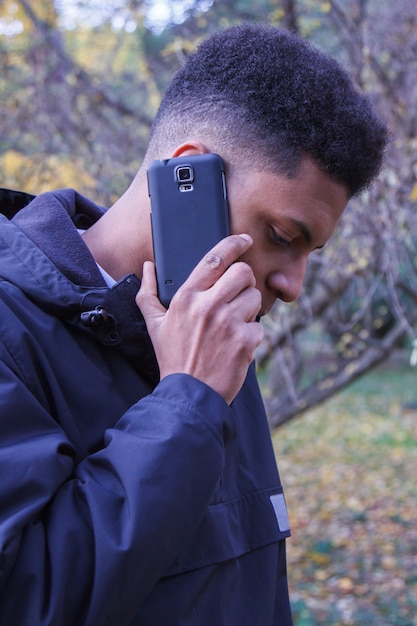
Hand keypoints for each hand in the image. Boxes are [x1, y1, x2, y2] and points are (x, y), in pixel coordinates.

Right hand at [136, 234, 263, 404]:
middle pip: (243, 273)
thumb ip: (147, 292)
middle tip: (237, 297)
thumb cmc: (172, 358)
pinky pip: (260, 326)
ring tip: (232, 327)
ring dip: (249, 310)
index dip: (234, 243)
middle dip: (244, 282)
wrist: (189, 395)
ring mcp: (228, 323)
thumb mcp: (154, 325)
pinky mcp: (245, 341)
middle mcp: (208, 305)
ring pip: (255, 298)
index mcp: (187, 297)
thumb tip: (148, 267)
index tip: (245, 240)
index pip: (215, 258)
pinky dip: (252, 337)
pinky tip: (236, 347)